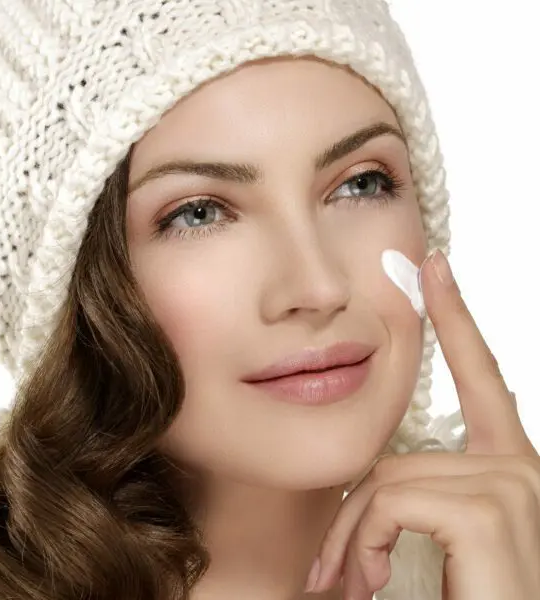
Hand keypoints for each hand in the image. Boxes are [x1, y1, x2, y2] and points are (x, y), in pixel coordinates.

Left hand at [305, 249, 539, 598]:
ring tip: (354, 584)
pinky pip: (390, 501)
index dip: (455, 318)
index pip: (480, 375)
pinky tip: (371, 583)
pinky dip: (363, 542)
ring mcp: (509, 487)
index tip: (434, 268)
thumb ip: (412, 489)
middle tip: (335, 571)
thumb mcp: (432, 534)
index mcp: (505, 467)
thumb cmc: (462, 598)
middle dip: (355, 514)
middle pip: (397, 456)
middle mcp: (517, 468)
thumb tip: (373, 481)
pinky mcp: (488, 513)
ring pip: (385, 479)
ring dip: (353, 537)